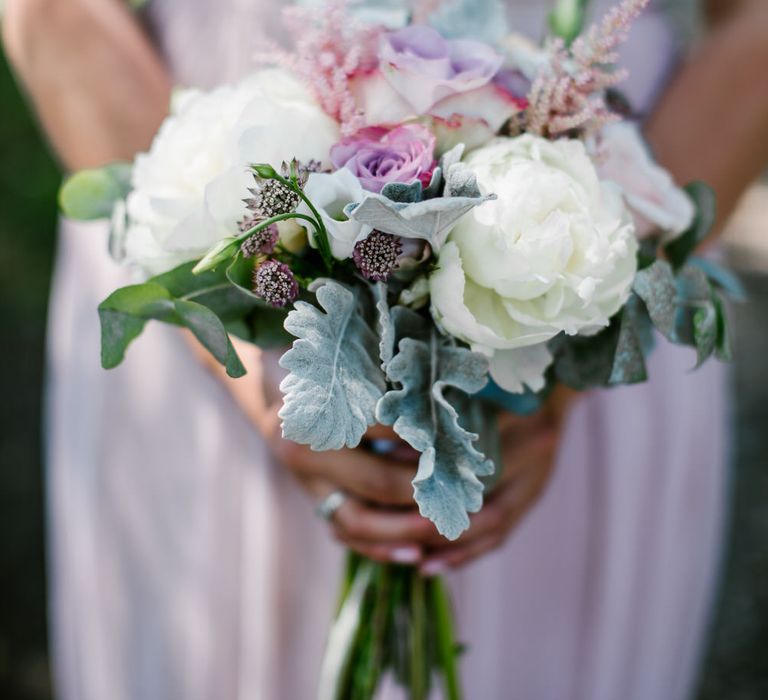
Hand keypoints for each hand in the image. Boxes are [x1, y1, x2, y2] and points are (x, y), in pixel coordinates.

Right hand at [195, 336, 575, 568]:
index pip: (380, 431)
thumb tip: (439, 391)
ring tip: (445, 533)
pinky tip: (414, 555)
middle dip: (425, 492)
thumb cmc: (314, 359)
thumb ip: (379, 374)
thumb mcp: (341, 357)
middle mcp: (302, 450)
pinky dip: (378, 547)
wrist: (262, 378)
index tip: (460, 446)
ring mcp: (304, 480)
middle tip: (466, 495)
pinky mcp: (311, 497)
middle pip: (374, 482)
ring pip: (355, 521)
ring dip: (404, 531)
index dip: (423, 441)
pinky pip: (343, 533)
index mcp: (314, 408)